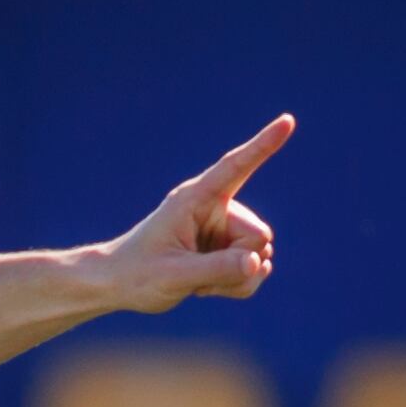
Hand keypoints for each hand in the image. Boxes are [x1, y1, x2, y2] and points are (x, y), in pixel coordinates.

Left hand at [102, 114, 292, 313]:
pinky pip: (255, 271)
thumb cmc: (137, 273)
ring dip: (235, 279)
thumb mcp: (174, 275)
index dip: (264, 144)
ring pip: (260, 257)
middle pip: (259, 236)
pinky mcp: (229, 250)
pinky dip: (236, 286)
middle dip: (239, 262)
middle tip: (195, 272)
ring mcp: (225, 230)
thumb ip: (217, 269)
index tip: (287, 120)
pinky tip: (206, 286)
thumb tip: (257, 263)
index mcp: (195, 199)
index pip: (236, 167)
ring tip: (195, 279)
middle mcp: (215, 209)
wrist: (118, 285)